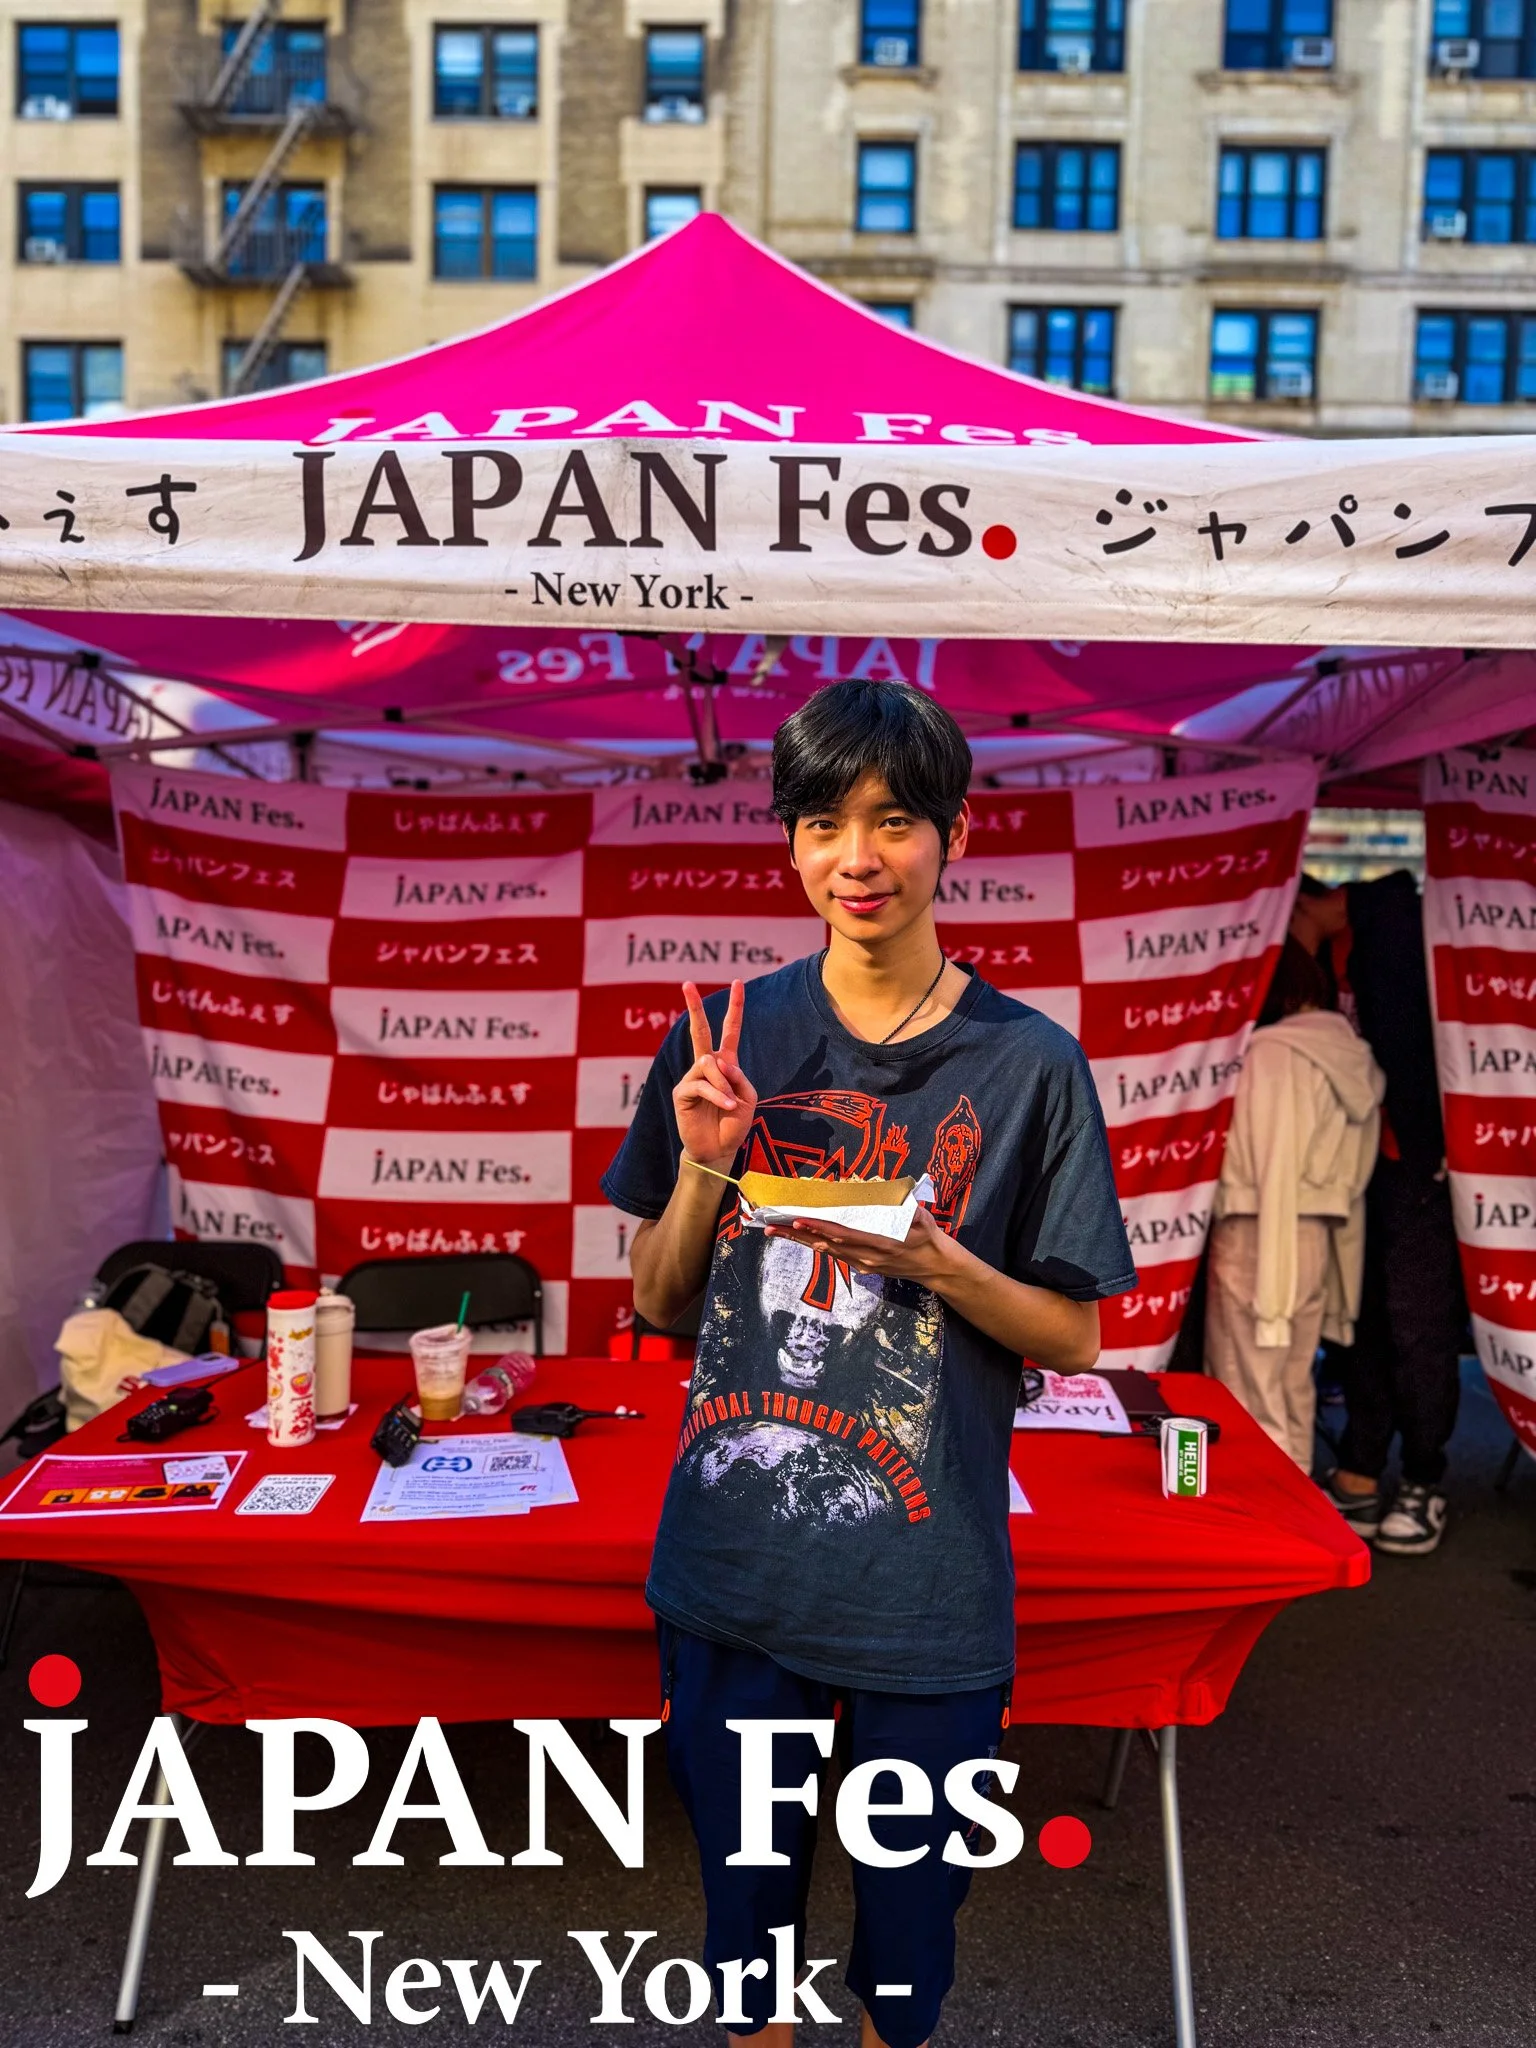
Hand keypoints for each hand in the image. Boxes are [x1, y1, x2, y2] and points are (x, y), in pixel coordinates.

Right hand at [675, 980, 757, 1172]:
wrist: (718, 1150)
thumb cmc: (733, 1123)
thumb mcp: (748, 1097)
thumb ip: (738, 1076)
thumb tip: (716, 1063)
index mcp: (726, 1064)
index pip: (729, 1030)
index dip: (735, 1007)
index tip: (738, 982)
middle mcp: (706, 1067)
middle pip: (701, 1031)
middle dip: (694, 1006)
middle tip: (687, 984)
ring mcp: (692, 1078)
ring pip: (708, 1064)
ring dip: (723, 1085)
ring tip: (730, 1104)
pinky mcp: (682, 1092)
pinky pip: (702, 1085)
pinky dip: (717, 1095)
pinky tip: (726, 1107)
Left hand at [766, 1204, 962, 1291]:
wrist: (935, 1266)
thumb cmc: (928, 1237)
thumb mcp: (921, 1219)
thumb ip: (906, 1208)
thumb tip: (894, 1193)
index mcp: (880, 1243)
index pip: (843, 1234)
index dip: (819, 1227)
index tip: (799, 1218)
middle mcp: (866, 1257)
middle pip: (825, 1245)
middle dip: (797, 1235)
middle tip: (771, 1226)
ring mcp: (862, 1264)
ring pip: (825, 1251)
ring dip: (800, 1240)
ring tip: (777, 1230)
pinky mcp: (861, 1267)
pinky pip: (833, 1254)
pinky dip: (815, 1244)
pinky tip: (799, 1237)